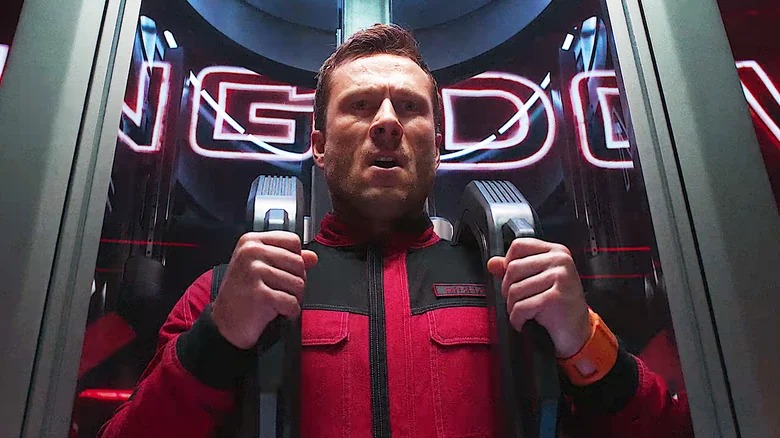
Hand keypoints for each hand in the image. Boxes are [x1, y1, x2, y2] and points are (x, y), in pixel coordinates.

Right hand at [211, 231, 317, 348]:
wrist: (225, 323)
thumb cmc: (243, 294)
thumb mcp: (262, 268)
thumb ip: (288, 259)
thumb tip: (313, 256)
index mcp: (251, 241)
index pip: (293, 241)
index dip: (295, 259)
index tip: (282, 271)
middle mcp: (251, 252)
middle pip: (298, 262)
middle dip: (295, 282)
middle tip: (279, 291)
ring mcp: (254, 272)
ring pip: (298, 283)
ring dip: (292, 298)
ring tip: (275, 301)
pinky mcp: (260, 294)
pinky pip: (292, 302)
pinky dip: (289, 311)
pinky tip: (275, 311)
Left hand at [487, 238, 590, 357]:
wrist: (575, 330)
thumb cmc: (555, 304)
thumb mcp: (536, 280)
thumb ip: (514, 268)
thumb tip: (492, 263)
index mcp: (555, 251)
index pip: (518, 246)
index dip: (507, 264)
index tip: (512, 279)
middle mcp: (560, 260)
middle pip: (513, 268)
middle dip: (507, 290)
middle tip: (515, 301)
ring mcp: (561, 277)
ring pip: (515, 289)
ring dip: (512, 307)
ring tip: (521, 313)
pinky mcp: (557, 297)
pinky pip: (522, 306)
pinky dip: (517, 319)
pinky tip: (523, 322)